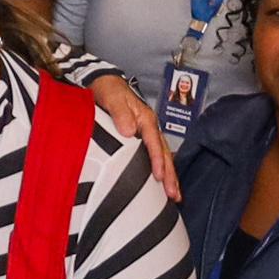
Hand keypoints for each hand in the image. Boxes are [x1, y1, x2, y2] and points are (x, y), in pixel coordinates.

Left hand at [87, 73, 183, 200]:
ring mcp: (147, 133)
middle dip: (170, 174)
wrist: (105, 83)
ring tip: (174, 195)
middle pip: (164, 153)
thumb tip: (129, 131)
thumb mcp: (113, 98)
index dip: (157, 160)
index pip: (154, 142)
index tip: (159, 175)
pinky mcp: (142, 138)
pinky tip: (163, 183)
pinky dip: (162, 169)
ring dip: (169, 176)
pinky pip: (156, 155)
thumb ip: (120, 113)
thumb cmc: (110, 90)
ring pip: (163, 156)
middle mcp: (149, 126)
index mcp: (145, 118)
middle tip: (174, 194)